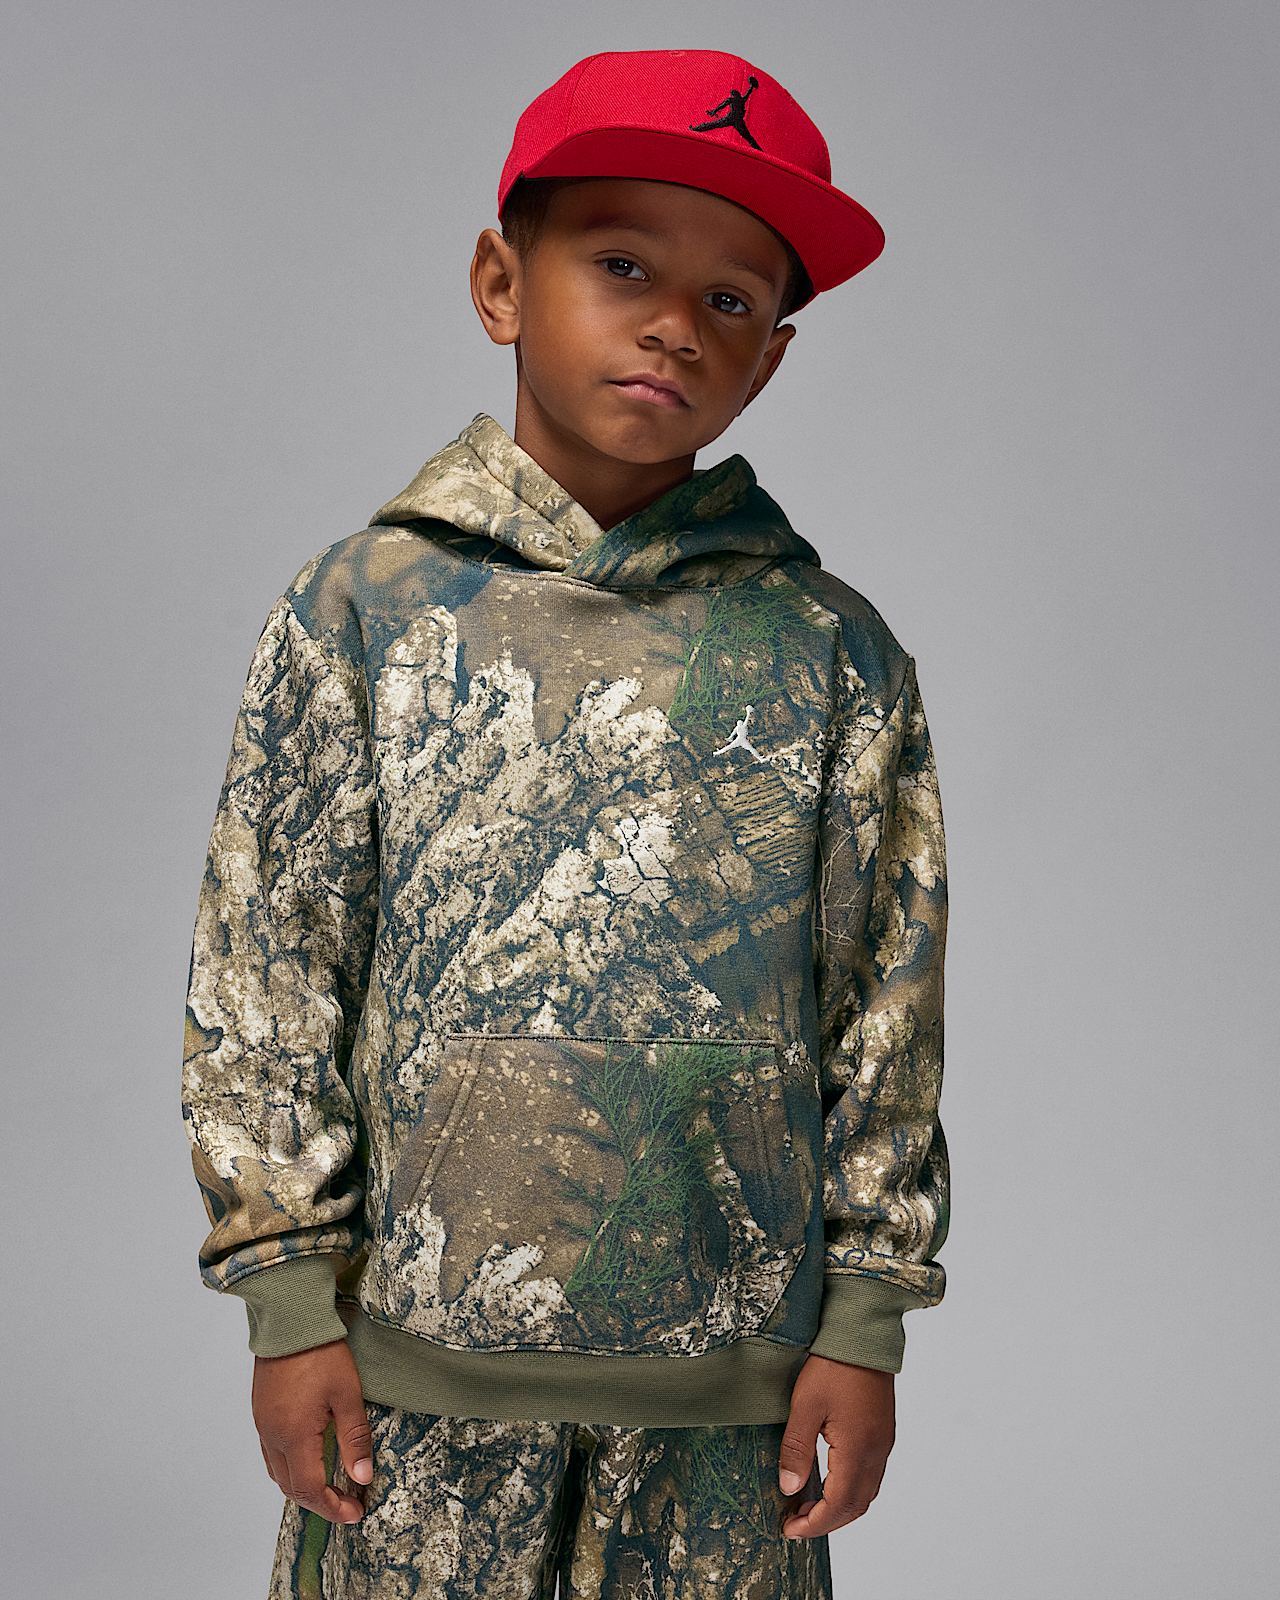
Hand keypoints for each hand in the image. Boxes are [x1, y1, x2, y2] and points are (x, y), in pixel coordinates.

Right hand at [251, 1338, 372, 1523]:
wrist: (289, 1319)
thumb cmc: (320, 1353)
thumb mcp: (347, 1395)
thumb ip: (354, 1439)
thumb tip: (362, 1476)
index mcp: (293, 1435)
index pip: (309, 1490)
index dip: (333, 1507)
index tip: (355, 1512)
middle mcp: (272, 1435)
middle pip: (291, 1487)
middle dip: (319, 1501)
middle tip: (347, 1502)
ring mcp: (263, 1424)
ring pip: (278, 1472)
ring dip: (302, 1486)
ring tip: (330, 1484)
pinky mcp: (261, 1411)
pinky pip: (271, 1453)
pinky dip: (290, 1466)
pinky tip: (309, 1457)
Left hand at [778, 1355, 894, 1538]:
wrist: (862, 1336)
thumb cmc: (832, 1366)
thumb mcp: (804, 1406)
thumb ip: (796, 1449)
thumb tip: (789, 1488)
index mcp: (858, 1449)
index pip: (838, 1505)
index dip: (814, 1524)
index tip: (790, 1530)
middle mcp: (876, 1452)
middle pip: (856, 1505)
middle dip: (827, 1522)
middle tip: (796, 1524)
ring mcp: (883, 1443)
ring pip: (866, 1492)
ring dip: (839, 1508)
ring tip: (808, 1507)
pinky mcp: (883, 1433)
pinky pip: (870, 1475)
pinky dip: (850, 1489)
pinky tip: (829, 1482)